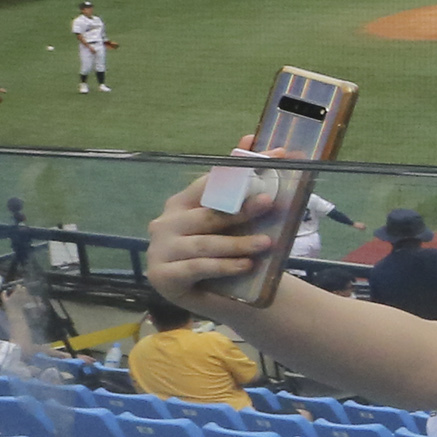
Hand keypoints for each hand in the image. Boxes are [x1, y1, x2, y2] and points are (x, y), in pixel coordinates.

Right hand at [145, 142, 280, 314]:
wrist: (218, 297)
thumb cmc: (225, 252)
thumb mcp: (237, 223)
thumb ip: (242, 190)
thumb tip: (250, 139)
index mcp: (182, 203)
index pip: (210, 182)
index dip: (241, 170)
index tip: (275, 157)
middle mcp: (166, 222)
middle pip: (207, 213)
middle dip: (240, 208)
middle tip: (269, 202)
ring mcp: (161, 249)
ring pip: (204, 243)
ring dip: (237, 243)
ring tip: (265, 244)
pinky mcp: (163, 275)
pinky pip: (197, 267)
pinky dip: (224, 266)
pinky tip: (245, 265)